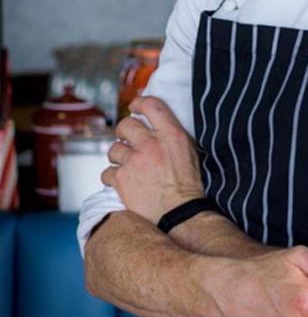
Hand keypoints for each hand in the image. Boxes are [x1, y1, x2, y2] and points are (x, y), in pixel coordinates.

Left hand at [102, 95, 203, 222]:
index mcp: (172, 135)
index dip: (139, 103)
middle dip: (124, 132)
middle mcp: (150, 144)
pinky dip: (113, 178)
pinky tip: (124, 183)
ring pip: (113, 149)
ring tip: (129, 166)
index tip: (135, 107)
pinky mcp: (120, 180)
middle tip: (128, 140)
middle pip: (125, 125)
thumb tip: (160, 126)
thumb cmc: (189, 186)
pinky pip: (107, 173)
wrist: (180, 213)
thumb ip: (174, 136)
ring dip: (119, 157)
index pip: (151, 106)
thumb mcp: (191, 152)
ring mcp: (133, 162)